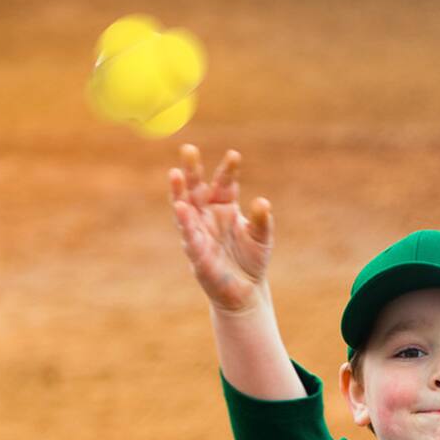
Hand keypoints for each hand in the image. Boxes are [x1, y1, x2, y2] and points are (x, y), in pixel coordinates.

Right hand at [169, 145, 273, 313]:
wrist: (244, 290)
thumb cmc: (251, 258)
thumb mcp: (261, 238)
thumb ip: (261, 221)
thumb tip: (263, 203)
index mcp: (224, 204)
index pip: (225, 182)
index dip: (228, 169)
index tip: (234, 155)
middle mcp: (206, 213)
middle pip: (196, 187)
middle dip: (192, 169)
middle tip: (189, 149)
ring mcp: (198, 230)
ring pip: (185, 207)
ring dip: (179, 191)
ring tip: (175, 173)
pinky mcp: (195, 251)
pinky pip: (189, 235)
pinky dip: (186, 222)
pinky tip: (182, 209)